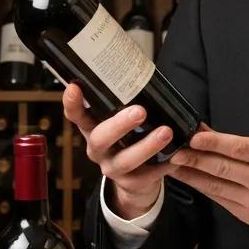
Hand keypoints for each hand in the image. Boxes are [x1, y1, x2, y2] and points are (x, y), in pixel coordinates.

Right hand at [62, 83, 173, 215]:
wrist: (134, 179)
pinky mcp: (131, 183)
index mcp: (92, 129)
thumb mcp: (120, 120)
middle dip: (120, 125)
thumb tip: (137, 65)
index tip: (74, 87)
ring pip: (126, 160)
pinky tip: (175, 156)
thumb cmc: (129, 138)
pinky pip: (147, 176)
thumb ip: (124, 102)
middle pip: (100, 138)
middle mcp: (98, 149)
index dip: (72, 103)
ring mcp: (112, 168)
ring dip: (147, 145)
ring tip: (166, 132)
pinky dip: (163, 164)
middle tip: (140, 111)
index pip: (76, 115)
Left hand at [165, 129, 248, 248]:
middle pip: (224, 168)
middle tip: (175, 151)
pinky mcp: (246, 215)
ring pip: (217, 186)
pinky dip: (203, 187)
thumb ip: (240, 144)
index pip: (239, 148)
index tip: (194, 138)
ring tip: (174, 166)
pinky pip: (219, 199)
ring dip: (193, 175)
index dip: (214, 143)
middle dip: (196, 159)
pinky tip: (190, 179)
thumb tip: (206, 131)